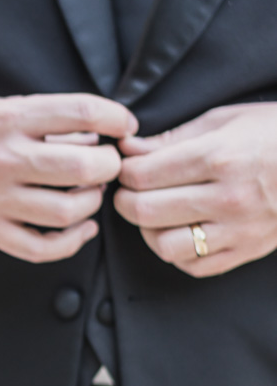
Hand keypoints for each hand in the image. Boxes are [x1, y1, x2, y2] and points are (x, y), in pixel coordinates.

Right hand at [0, 93, 133, 261]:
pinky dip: (71, 241)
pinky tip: (80, 228)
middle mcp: (2, 158)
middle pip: (82, 168)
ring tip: (90, 193)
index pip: (80, 112)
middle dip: (109, 166)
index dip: (115, 118)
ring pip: (66, 211)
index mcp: (8, 118)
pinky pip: (40, 247)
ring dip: (92, 203)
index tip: (124, 125)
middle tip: (108, 164)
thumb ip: (45, 121)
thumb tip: (99, 134)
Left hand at [115, 104, 276, 276]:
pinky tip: (179, 233)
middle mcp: (227, 197)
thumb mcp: (225, 120)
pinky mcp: (246, 250)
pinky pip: (193, 265)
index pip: (144, 175)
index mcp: (219, 157)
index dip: (123, 172)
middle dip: (125, 201)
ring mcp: (238, 229)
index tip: (125, 168)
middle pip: (146, 211)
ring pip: (164, 245)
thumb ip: (172, 138)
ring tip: (153, 215)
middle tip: (127, 192)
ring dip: (148, 231)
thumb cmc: (273, 133)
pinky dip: (177, 253)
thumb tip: (128, 148)